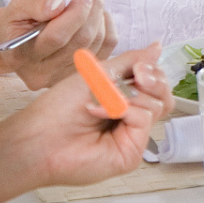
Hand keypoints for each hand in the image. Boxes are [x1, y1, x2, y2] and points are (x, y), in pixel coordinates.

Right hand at [0, 0, 115, 89]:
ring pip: (95, 45)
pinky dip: (107, 28)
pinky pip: (105, 51)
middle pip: (80, 41)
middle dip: (91, 10)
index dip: (77, 12)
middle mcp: (42, 73)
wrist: (18, 41)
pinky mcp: (79, 75)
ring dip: (100, 16)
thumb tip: (58, 4)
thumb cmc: (17, 21)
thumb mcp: (17, 6)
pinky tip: (97, 14)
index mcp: (21, 56)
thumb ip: (35, 3)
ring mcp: (63, 78)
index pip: (57, 36)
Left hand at [6, 44, 169, 187]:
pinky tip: (98, 112)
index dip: (152, 71)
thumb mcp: (99, 74)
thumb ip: (131, 61)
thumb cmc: (59, 107)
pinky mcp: (131, 153)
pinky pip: (144, 119)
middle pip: (164, 95)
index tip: (139, 67)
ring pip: (158, 104)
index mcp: (123, 99)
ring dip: (129, 94)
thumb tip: (157, 49)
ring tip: (102, 99)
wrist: (39, 136)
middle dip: (151, 79)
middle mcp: (130, 118)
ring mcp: (132, 137)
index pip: (156, 83)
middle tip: (135, 77)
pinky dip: (123, 109)